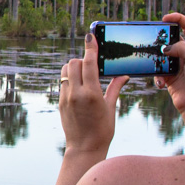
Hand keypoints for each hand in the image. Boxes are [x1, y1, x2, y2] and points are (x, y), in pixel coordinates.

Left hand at [59, 33, 128, 155]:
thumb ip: (115, 88)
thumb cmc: (102, 130)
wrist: (84, 148)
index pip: (89, 64)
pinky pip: (63, 82)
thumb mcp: (111, 107)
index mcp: (92, 94)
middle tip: (91, 65)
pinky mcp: (61, 102)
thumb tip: (124, 75)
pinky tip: (79, 85)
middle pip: (74, 63)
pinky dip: (70, 78)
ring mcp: (66, 98)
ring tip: (84, 75)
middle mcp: (76, 94)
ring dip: (74, 67)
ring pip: (65, 71)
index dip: (90, 48)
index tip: (90, 36)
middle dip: (82, 60)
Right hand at [156, 12, 184, 115]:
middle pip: (171, 39)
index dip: (176, 19)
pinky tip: (162, 82)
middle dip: (163, 40)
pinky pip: (158, 70)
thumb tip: (165, 48)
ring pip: (162, 54)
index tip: (165, 19)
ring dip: (158, 59)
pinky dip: (157, 75)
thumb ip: (180, 47)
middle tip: (156, 42)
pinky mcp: (169, 76)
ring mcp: (178, 64)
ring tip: (159, 65)